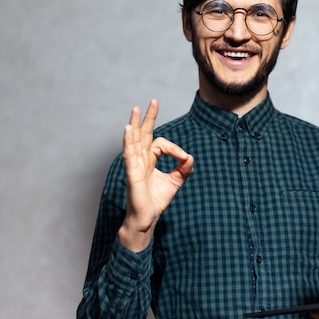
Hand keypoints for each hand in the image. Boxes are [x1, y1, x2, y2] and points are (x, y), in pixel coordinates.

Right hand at [119, 99, 193, 251]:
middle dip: (148, 117)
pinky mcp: (132, 173)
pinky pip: (129, 154)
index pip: (161, 144)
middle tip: (153, 101)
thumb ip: (184, 168)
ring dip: (134, 124)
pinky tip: (128, 130)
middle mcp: (141, 159)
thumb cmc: (157, 200)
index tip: (185, 158)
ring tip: (135, 109)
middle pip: (143, 134)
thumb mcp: (176, 181)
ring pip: (134, 140)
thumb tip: (190, 156)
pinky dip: (128, 141)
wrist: (148, 217)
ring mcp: (135, 165)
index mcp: (150, 160)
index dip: (175, 148)